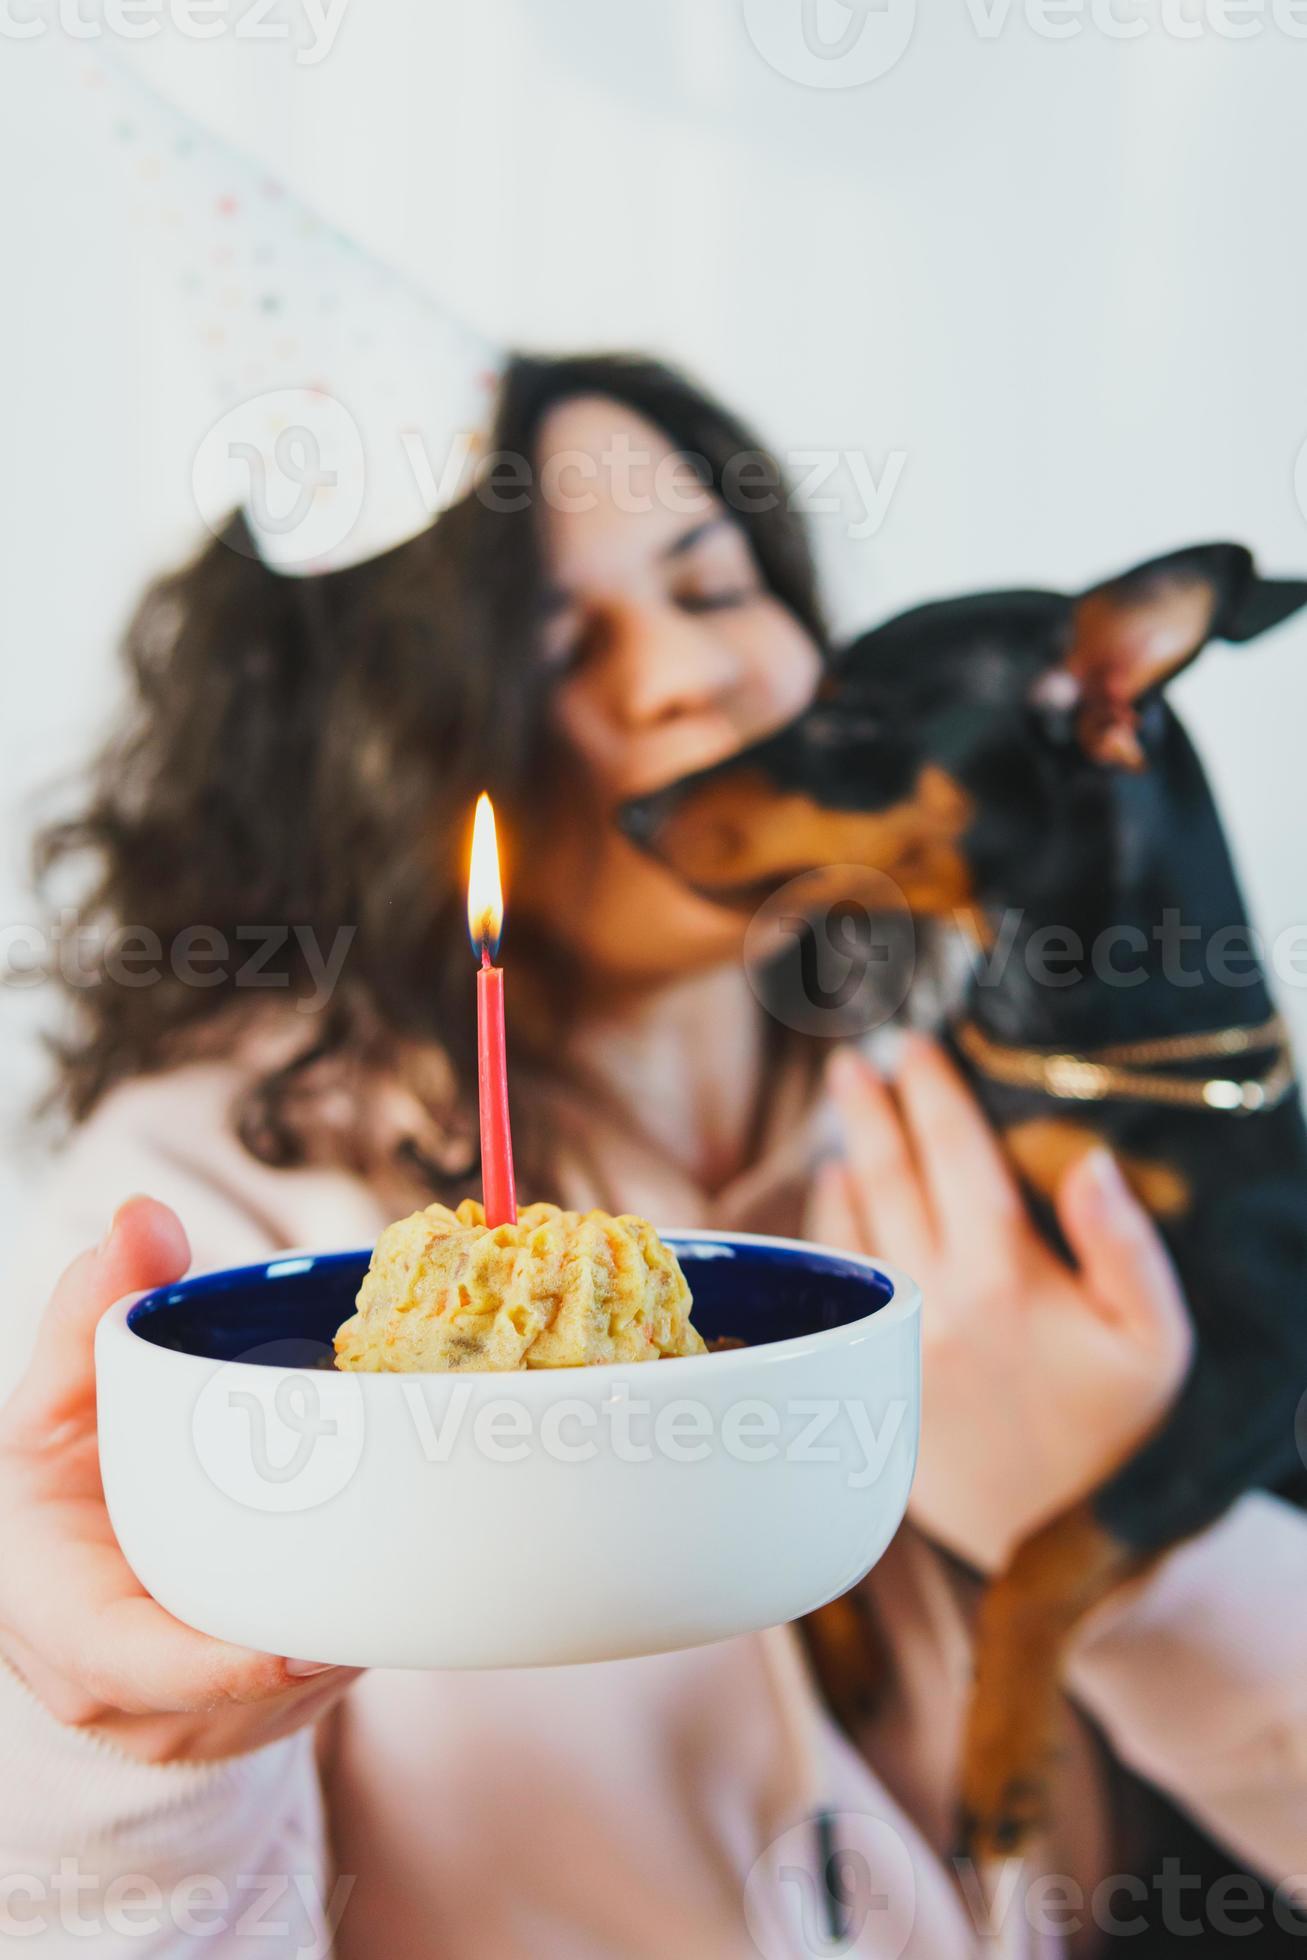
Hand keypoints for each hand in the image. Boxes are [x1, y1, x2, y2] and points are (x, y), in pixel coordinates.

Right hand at [0, 1198, 358, 1762]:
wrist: (62, 1582)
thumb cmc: (56, 1492)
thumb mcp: (53, 1404)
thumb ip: (91, 1312)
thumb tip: (143, 1218)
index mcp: (75, 1629)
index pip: (143, 1669)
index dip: (223, 1668)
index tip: (306, 1646)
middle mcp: (142, 1698)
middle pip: (250, 1688)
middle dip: (330, 1641)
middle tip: (414, 1561)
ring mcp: (205, 1722)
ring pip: (301, 1691)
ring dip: (362, 1632)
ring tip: (427, 1549)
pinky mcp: (259, 1714)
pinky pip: (322, 1681)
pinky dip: (364, 1628)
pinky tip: (412, 1564)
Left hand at [807, 1038, 1193, 1572]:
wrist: (1071, 1550)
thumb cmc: (1125, 1434)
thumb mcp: (1156, 1338)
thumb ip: (1124, 1244)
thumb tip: (1090, 1160)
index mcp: (1001, 1278)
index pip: (955, 1155)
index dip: (934, 1092)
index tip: (917, 1044)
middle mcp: (930, 1301)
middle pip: (887, 1178)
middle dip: (870, 1111)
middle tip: (853, 1062)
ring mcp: (885, 1342)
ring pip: (850, 1230)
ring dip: (844, 1166)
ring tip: (843, 1117)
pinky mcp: (865, 1381)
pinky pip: (836, 1284)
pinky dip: (831, 1232)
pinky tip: (835, 1203)